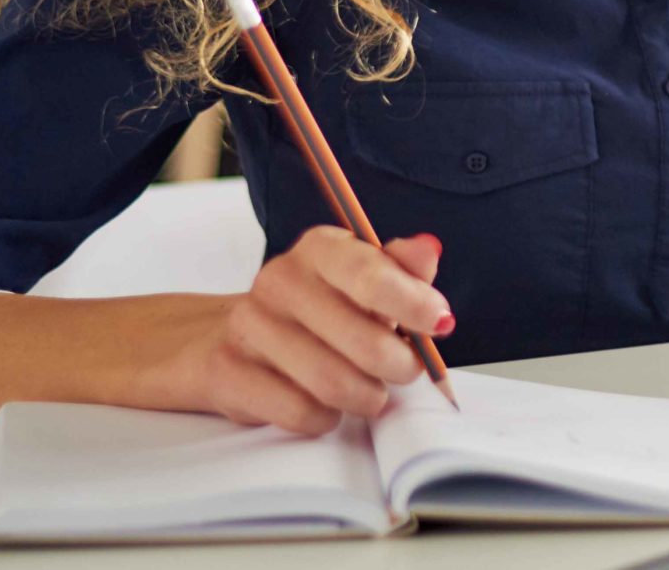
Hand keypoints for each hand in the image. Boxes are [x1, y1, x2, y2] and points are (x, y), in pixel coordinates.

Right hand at [165, 226, 452, 434]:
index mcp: (319, 249)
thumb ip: (402, 268)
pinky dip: (326, 418)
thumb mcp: (365, 280)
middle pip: (360, 340)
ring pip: (331, 383)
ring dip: (366, 397)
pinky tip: (328, 407)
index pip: (370, 275)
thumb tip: (428, 252)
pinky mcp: (227, 372)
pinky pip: (298, 412)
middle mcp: (279, 280)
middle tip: (408, 371)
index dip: (413, 304)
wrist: (240, 337)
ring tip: (371, 393)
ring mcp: (249, 326)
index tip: (441, 324)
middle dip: (399, 365)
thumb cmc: (321, 309)